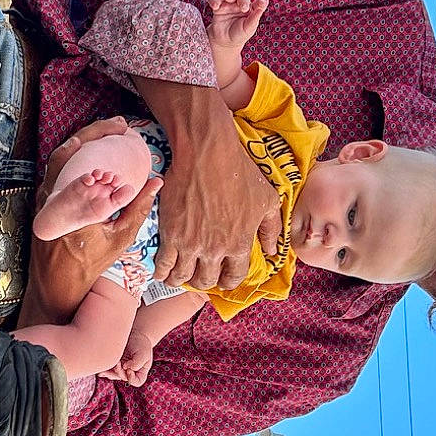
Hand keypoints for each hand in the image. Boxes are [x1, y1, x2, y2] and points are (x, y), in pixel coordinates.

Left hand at [21, 118, 163, 327]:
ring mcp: (42, 200)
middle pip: (68, 152)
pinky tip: (91, 150)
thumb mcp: (120, 239)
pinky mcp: (41, 201)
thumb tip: (157, 182)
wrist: (58, 285)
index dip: (99, 142)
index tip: (121, 132)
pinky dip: (74, 157)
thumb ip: (138, 208)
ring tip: (107, 131)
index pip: (82, 164)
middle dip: (94, 132)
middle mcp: (51, 201)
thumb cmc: (90, 265)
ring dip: (82, 141)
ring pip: (59, 158)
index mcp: (72, 210)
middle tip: (118, 124)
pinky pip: (56, 171)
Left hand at [100, 337, 154, 387]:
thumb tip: (126, 368)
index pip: (137, 382)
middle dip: (119, 372)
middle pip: (123, 378)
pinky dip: (104, 369)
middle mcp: (130, 373)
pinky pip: (107, 370)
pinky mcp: (112, 364)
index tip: (129, 369)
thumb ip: (137, 362)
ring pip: (113, 375)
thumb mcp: (143, 352)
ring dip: (109, 372)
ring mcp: (121, 369)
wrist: (133, 334)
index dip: (132, 378)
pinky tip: (101, 368)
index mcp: (140, 372)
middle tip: (118, 363)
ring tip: (107, 365)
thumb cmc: (141, 343)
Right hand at [133, 80, 279, 291]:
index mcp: (240, 244)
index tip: (223, 278)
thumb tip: (273, 250)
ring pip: (183, 277)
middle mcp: (215, 250)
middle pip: (206, 280)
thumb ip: (272, 228)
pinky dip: (162, 272)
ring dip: (182, 279)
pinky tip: (163, 270)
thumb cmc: (239, 172)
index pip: (234, 276)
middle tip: (200, 275)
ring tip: (180, 275)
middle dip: (204, 281)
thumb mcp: (267, 199)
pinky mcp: (170, 235)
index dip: (229, 280)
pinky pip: (163, 265)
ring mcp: (190, 245)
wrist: (206, 154)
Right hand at [204, 0, 268, 55]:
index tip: (263, 2)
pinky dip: (214, 0)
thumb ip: (255, 17)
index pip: (258, 3)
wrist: (224, 42)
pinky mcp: (218, 7)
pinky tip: (216, 6)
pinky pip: (215, 0)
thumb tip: (263, 5)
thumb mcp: (249, 28)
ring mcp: (229, 5)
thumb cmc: (239, 34)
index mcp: (252, 10)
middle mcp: (241, 5)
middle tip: (244, 8)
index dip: (261, 1)